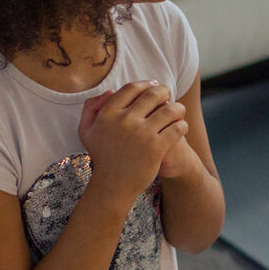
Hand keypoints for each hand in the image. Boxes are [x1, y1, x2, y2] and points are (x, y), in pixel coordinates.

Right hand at [77, 80, 187, 202]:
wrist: (113, 185)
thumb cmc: (102, 156)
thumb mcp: (87, 132)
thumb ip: (92, 108)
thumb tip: (110, 91)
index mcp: (108, 114)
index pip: (131, 88)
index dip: (145, 84)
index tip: (153, 85)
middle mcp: (124, 121)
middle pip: (152, 95)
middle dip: (164, 91)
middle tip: (168, 94)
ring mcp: (142, 134)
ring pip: (169, 109)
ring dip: (177, 107)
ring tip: (179, 110)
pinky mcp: (156, 147)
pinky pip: (176, 128)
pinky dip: (182, 125)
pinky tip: (181, 126)